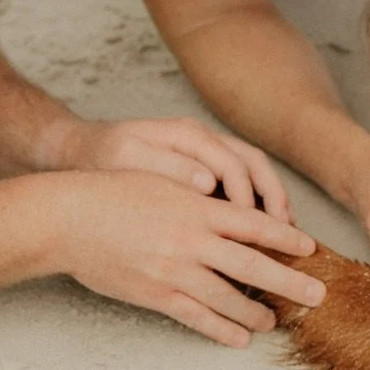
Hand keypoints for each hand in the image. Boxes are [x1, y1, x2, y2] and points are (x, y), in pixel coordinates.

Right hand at [50, 170, 324, 348]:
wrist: (69, 218)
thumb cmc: (112, 194)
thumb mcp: (162, 183)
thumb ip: (197, 197)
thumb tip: (229, 207)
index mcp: (197, 208)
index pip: (254, 223)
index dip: (285, 237)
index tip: (309, 247)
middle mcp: (193, 240)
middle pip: (254, 265)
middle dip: (290, 282)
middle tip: (317, 294)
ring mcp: (175, 270)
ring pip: (229, 298)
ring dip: (256, 313)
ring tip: (273, 322)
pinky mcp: (156, 294)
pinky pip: (198, 317)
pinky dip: (222, 330)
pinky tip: (239, 338)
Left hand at [57, 116, 292, 221]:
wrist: (81, 151)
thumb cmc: (103, 158)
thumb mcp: (128, 160)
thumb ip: (167, 167)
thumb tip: (207, 182)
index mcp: (186, 135)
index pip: (231, 162)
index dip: (248, 196)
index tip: (254, 228)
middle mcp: (202, 140)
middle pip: (253, 164)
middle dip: (274, 199)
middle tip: (289, 234)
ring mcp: (206, 152)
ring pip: (253, 173)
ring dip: (272, 202)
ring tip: (286, 234)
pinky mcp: (204, 167)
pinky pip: (241, 182)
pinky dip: (256, 205)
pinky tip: (263, 233)